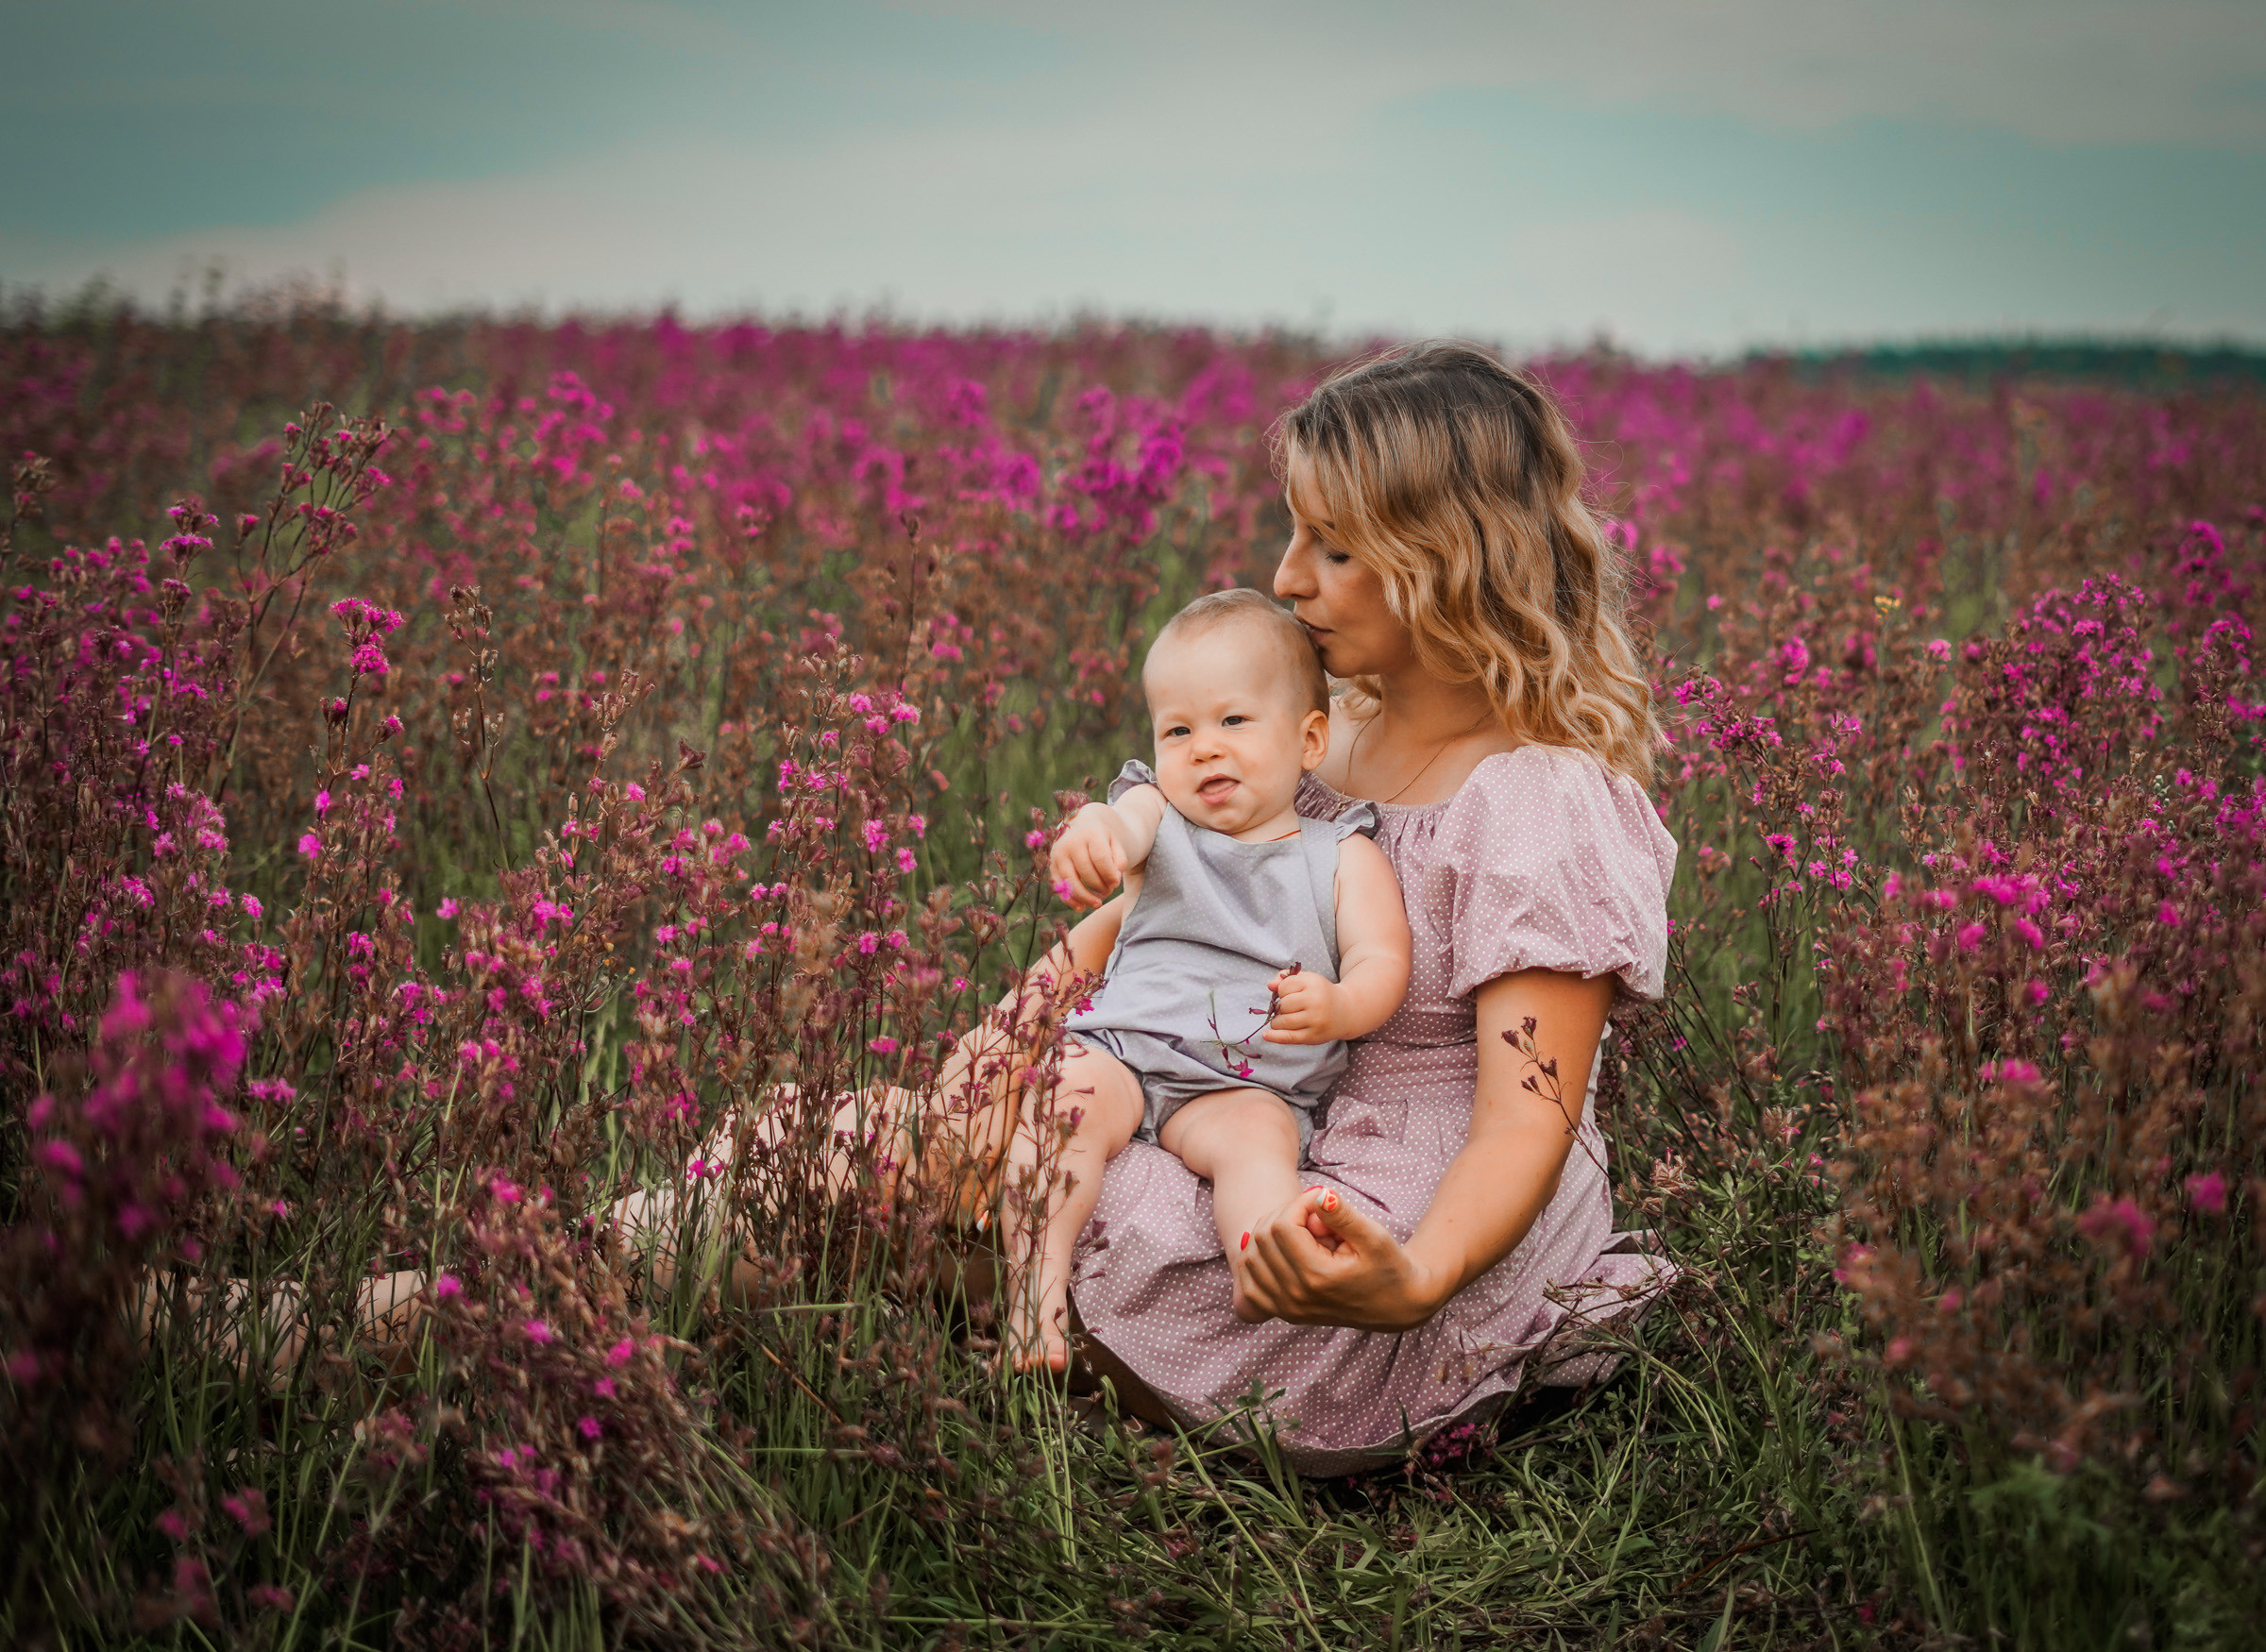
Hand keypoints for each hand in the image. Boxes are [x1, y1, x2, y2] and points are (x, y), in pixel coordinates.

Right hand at [1049, 806, 1125, 909]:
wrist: (1079, 827)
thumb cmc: (1101, 839)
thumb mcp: (1114, 842)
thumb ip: (1119, 859)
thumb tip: (1115, 878)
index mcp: (1090, 834)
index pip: (1100, 857)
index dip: (1109, 874)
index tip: (1116, 884)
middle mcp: (1071, 843)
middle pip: (1086, 871)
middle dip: (1100, 886)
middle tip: (1108, 891)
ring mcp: (1059, 854)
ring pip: (1071, 881)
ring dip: (1085, 897)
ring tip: (1097, 904)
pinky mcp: (1051, 865)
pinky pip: (1059, 887)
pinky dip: (1070, 900)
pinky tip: (1081, 907)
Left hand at [1233, 1185, 1443, 1331]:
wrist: (1396, 1305)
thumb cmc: (1388, 1266)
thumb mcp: (1374, 1236)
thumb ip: (1344, 1215)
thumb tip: (1317, 1195)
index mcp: (1318, 1278)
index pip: (1283, 1225)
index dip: (1299, 1203)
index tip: (1321, 1201)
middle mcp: (1296, 1297)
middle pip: (1262, 1238)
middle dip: (1285, 1216)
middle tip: (1316, 1219)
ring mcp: (1287, 1308)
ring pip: (1251, 1257)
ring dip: (1271, 1235)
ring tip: (1304, 1234)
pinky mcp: (1284, 1312)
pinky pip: (1249, 1283)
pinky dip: (1257, 1260)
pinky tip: (1280, 1250)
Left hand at [1260, 969, 1341, 1043]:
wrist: (1346, 1011)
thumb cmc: (1321, 993)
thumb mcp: (1307, 979)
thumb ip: (1286, 978)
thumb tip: (1270, 986)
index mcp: (1314, 984)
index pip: (1284, 987)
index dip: (1282, 991)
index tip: (1291, 994)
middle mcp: (1315, 1002)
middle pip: (1283, 1005)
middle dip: (1281, 1007)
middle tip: (1290, 1008)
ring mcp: (1315, 1020)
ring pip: (1282, 1021)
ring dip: (1278, 1021)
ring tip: (1285, 1019)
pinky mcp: (1313, 1036)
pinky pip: (1289, 1037)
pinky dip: (1274, 1037)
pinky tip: (1266, 1035)